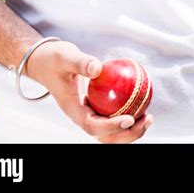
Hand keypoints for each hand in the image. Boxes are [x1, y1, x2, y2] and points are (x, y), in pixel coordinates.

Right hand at [24, 39, 153, 142]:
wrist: (45, 62)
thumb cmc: (54, 59)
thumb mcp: (66, 57)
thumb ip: (81, 63)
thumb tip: (98, 69)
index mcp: (73, 110)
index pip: (93, 126)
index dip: (111, 127)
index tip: (129, 119)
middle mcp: (82, 116)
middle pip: (105, 137)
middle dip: (127, 134)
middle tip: (146, 119)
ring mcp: (89, 113)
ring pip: (111, 131)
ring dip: (131, 129)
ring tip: (148, 117)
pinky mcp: (95, 107)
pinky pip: (113, 115)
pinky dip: (129, 113)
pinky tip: (142, 102)